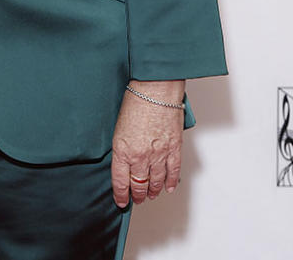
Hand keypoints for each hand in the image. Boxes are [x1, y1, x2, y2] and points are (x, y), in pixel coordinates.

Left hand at [111, 80, 184, 207]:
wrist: (155, 90)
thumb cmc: (135, 101)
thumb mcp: (118, 126)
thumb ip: (121, 145)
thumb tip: (124, 158)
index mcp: (122, 150)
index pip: (120, 180)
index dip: (120, 194)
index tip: (120, 201)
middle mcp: (140, 156)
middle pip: (138, 184)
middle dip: (136, 194)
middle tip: (136, 199)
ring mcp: (159, 155)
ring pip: (155, 181)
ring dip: (152, 190)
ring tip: (149, 195)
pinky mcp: (174, 149)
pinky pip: (173, 172)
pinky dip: (170, 182)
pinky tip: (167, 187)